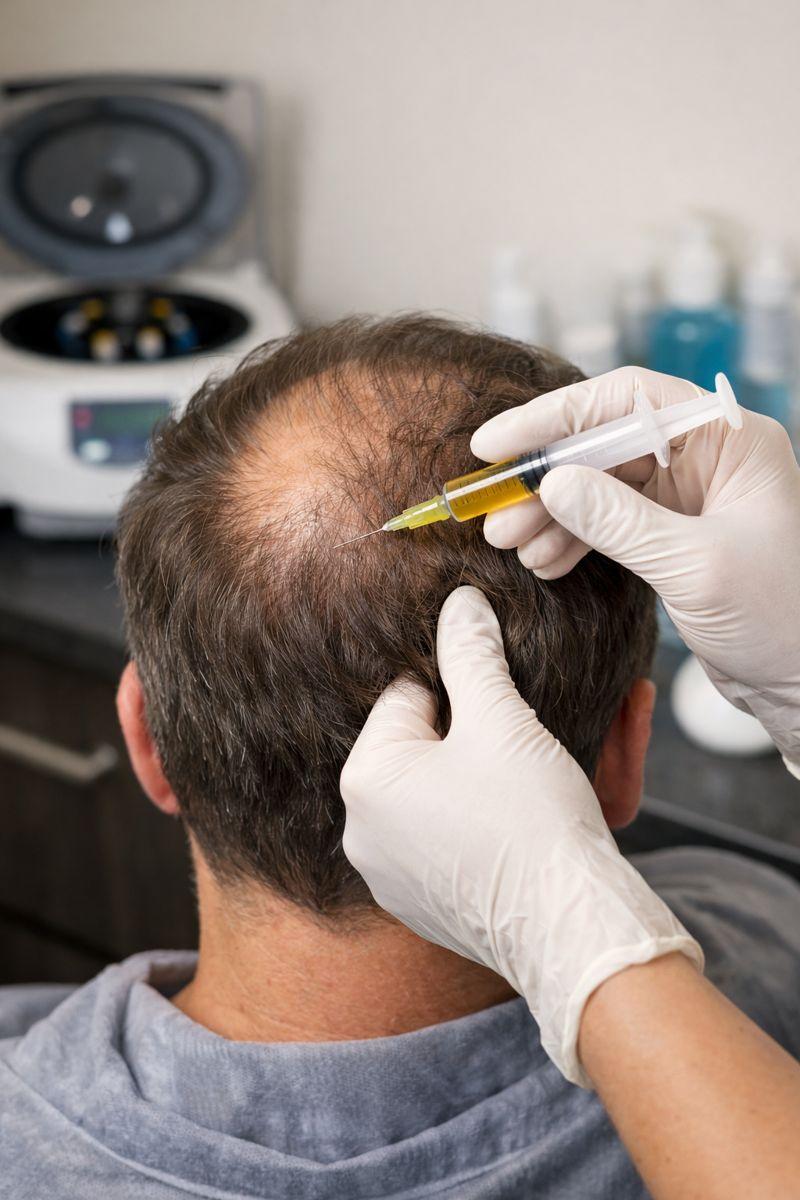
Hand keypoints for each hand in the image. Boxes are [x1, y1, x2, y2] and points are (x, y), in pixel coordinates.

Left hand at [341, 585, 701, 1084]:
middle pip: (426, 747)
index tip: (506, 685)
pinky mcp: (427, 907)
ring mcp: (393, 876)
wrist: (575, 933)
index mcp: (366, 779)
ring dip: (490, 773)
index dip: (462, 682)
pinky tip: (532, 813)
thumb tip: (461, 604)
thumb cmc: (534, 823)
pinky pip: (454, 841)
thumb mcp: (503, 721)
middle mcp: (364, 832)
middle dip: (483, 728)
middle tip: (533, 722)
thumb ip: (473, 653)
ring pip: (444, 795)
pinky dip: (490, 821)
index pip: (407, 697)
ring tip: (544, 764)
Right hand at [471, 366, 799, 765]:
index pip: (627, 400)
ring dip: (550, 512)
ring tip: (507, 543)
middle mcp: (707, 456)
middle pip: (604, 442)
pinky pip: (610, 522)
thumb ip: (620, 522)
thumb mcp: (696, 567)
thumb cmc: (782, 618)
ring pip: (599, 484)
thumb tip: (552, 483)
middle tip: (493, 511)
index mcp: (729, 439)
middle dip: (544, 476)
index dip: (554, 416)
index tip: (495, 445)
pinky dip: (573, 539)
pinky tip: (543, 561)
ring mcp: (690, 496)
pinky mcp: (674, 535)